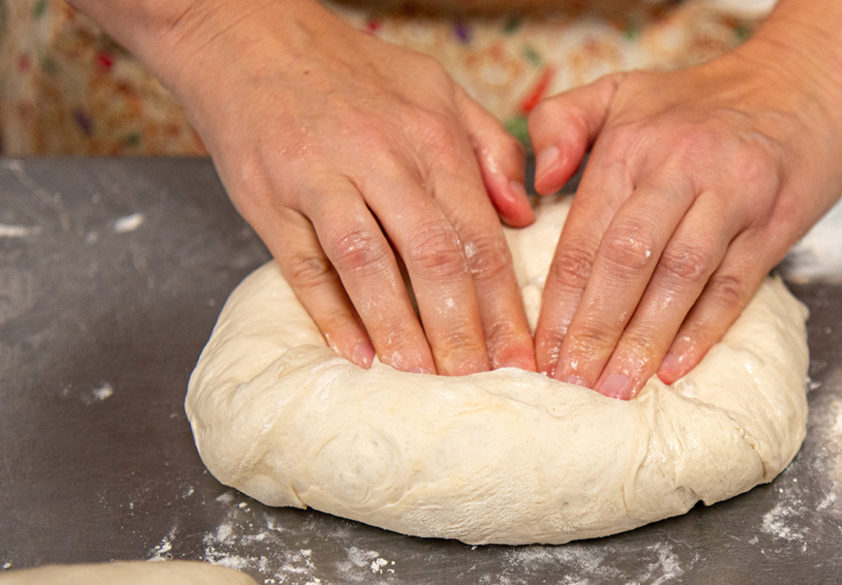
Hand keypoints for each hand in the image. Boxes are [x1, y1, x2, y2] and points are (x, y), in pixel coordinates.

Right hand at [163, 0, 535, 374]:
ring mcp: (320, 178)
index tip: (520, 357)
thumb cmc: (352, 70)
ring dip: (399, 329)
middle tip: (479, 384)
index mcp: (430, 137)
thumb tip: (525, 216)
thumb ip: (489, 149)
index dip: (503, 304)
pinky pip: (304, 265)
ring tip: (423, 379)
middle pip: (432, 257)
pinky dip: (331, 314)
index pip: (479, 235)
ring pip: (368, 265)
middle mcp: (380, 158)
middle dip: (460, 331)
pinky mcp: (268, 197)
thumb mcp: (438, 88)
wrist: (249, 35)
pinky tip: (358, 355)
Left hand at [528, 42, 841, 398]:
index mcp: (630, 146)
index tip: (541, 352)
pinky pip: (734, 283)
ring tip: (615, 388)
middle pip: (625, 261)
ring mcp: (731, 196)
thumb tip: (538, 184)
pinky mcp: (775, 221)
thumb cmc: (701, 99)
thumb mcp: (619, 89)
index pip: (583, 237)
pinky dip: (703, 329)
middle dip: (593, 329)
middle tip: (570, 384)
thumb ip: (558, 123)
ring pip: (678, 277)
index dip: (559, 301)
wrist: (807, 79)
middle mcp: (677, 169)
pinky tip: (674, 367)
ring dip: (644, 339)